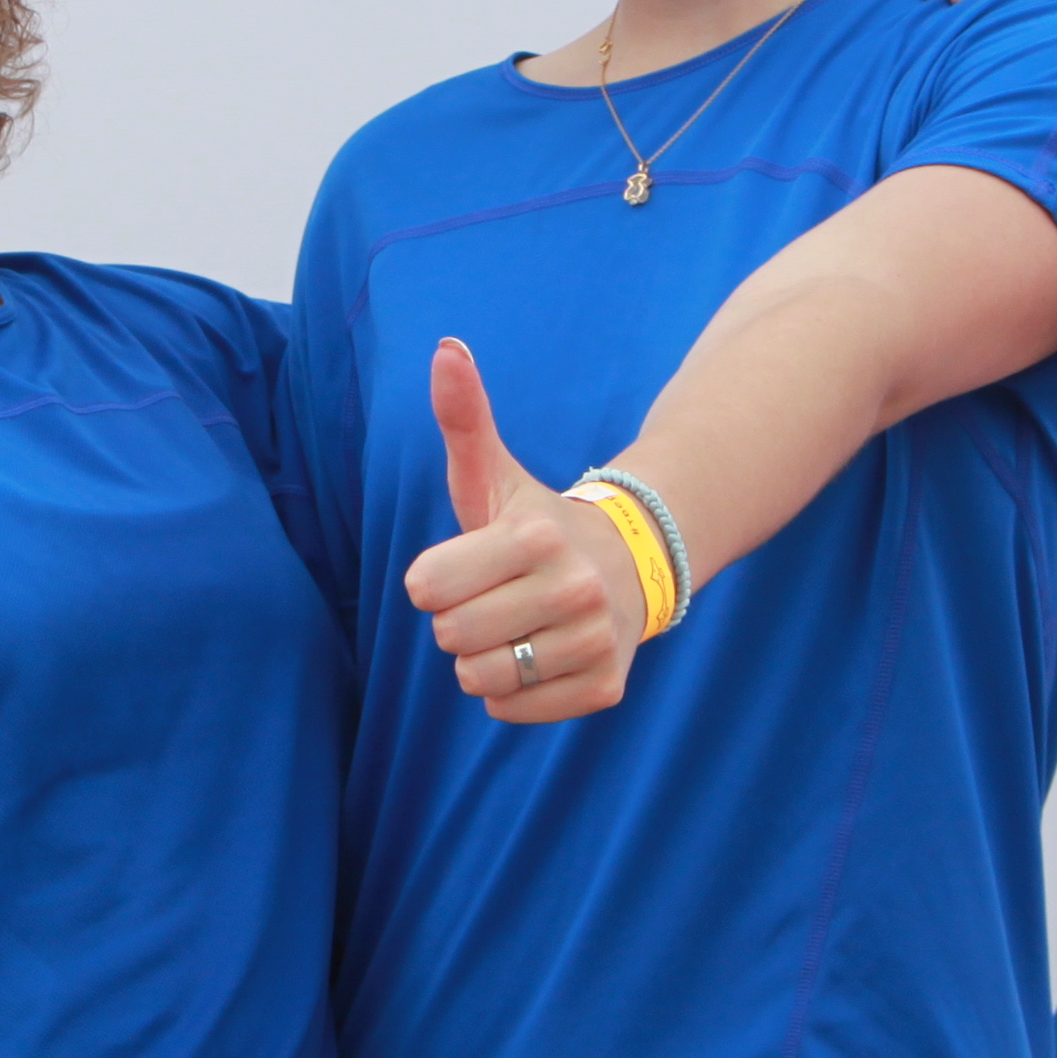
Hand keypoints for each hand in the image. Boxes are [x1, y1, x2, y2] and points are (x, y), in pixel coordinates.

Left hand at [398, 338, 646, 723]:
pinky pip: (511, 711)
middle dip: (458, 621)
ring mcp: (594, 641)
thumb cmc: (535, 525)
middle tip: (494, 598)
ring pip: (480, 680)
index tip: (466, 567)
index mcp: (534, 536)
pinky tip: (537, 656)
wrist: (630, 564)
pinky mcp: (605, 687)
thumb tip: (445, 347)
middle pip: (450, 638)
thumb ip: (464, 417)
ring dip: (482, 661)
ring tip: (514, 628)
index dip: (434, 581)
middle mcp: (573, 589)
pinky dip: (512, 694)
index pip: (425, 588)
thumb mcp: (494, 474)